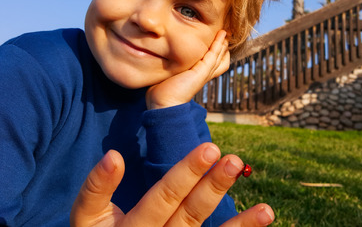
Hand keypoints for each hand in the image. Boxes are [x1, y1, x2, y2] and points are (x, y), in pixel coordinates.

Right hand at [70, 143, 274, 225]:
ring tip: (267, 210)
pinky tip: (262, 220)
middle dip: (213, 186)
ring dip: (239, 225)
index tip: (210, 148)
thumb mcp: (87, 218)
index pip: (162, 198)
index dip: (185, 174)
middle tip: (235, 160)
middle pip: (189, 214)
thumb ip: (96, 189)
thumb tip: (114, 156)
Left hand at [146, 30, 229, 108]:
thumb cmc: (162, 92)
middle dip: (223, 46)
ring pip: (220, 55)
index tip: (215, 37)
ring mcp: (204, 73)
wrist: (163, 104)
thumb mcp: (168, 74)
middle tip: (225, 32)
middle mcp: (203, 74)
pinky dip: (219, 44)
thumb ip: (169, 65)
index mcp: (197, 75)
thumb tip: (159, 56)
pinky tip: (222, 34)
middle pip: (220, 59)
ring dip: (223, 43)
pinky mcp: (202, 72)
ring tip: (225, 31)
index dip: (216, 50)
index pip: (212, 61)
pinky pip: (214, 55)